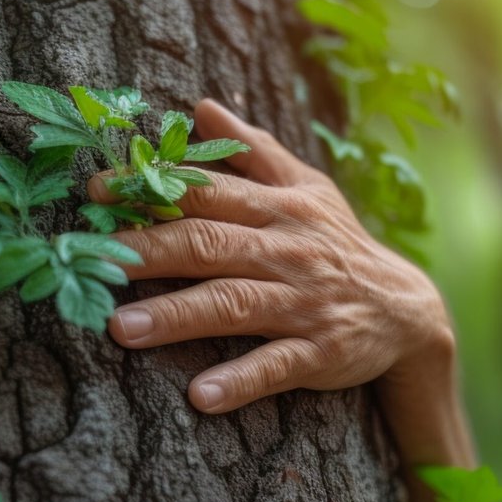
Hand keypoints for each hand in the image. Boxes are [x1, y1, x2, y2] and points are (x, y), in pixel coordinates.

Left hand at [95, 99, 454, 414]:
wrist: (408, 309)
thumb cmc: (335, 244)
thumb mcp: (305, 188)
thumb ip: (252, 150)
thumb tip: (200, 106)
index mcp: (278, 207)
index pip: (206, 193)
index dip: (151, 191)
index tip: (96, 193)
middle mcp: (287, 250)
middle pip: (209, 245)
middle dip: (149, 251)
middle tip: (92, 263)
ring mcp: (303, 303)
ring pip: (234, 304)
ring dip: (177, 317)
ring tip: (120, 330)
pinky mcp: (321, 352)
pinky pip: (277, 366)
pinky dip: (240, 380)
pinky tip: (201, 395)